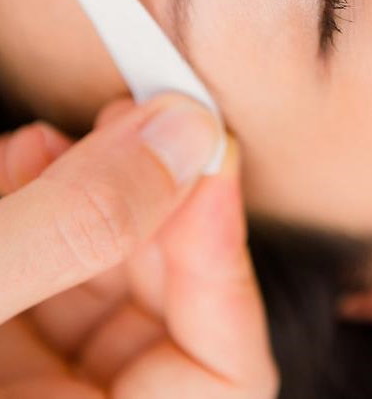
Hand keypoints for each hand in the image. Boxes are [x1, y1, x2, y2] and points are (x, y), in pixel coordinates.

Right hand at [0, 97, 278, 397]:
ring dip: (100, 188)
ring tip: (69, 133)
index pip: (223, 378)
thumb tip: (185, 137)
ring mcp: (33, 374)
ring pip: (112, 274)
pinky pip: (57, 263)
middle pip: (167, 304)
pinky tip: (30, 154)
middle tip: (147, 121)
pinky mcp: (9, 324)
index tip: (211, 155)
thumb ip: (81, 225)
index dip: (226, 261)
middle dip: (157, 199)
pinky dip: (51, 200)